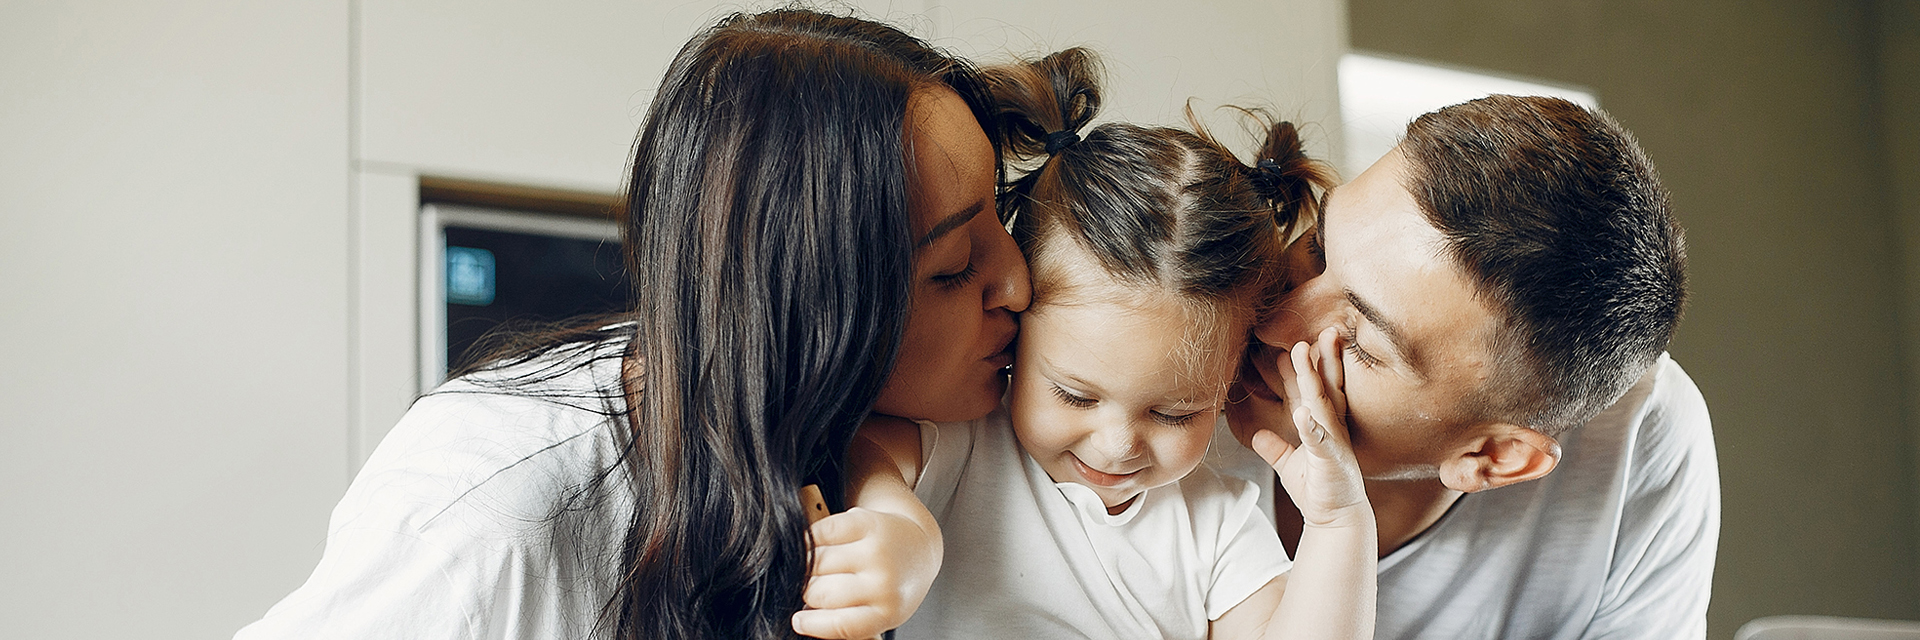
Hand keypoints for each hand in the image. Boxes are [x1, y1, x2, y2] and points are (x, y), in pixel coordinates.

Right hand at [791, 506, 940, 638]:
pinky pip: (822, 531)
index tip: (798, 621)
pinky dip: (810, 537)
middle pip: (821, 593)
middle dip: (808, 592)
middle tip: (813, 588)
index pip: (840, 624)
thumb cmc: (892, 586)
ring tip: (816, 567)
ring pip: (816, 561)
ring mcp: (876, 551)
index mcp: (886, 612)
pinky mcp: (867, 523)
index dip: (812, 624)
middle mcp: (884, 583)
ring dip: (807, 565)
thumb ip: (849, 621)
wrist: (918, 549)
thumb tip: (805, 620)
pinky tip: (814, 545)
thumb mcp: (879, 613)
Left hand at [1249, 326, 1369, 527]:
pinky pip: (1320, 440)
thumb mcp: (1290, 464)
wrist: (1335, 520)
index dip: (1309, 366)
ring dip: (1312, 378)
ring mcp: (1333, 442)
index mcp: (1323, 425)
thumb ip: (1274, 447)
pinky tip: (1304, 413)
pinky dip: (1312, 427)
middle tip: (1319, 329)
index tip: (1300, 341)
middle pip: (1326, 386)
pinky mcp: (1331, 461)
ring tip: (1302, 353)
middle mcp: (1332, 428)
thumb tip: (1256, 435)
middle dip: (1322, 357)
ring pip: (1322, 403)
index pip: (1316, 390)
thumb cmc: (1318, 490)